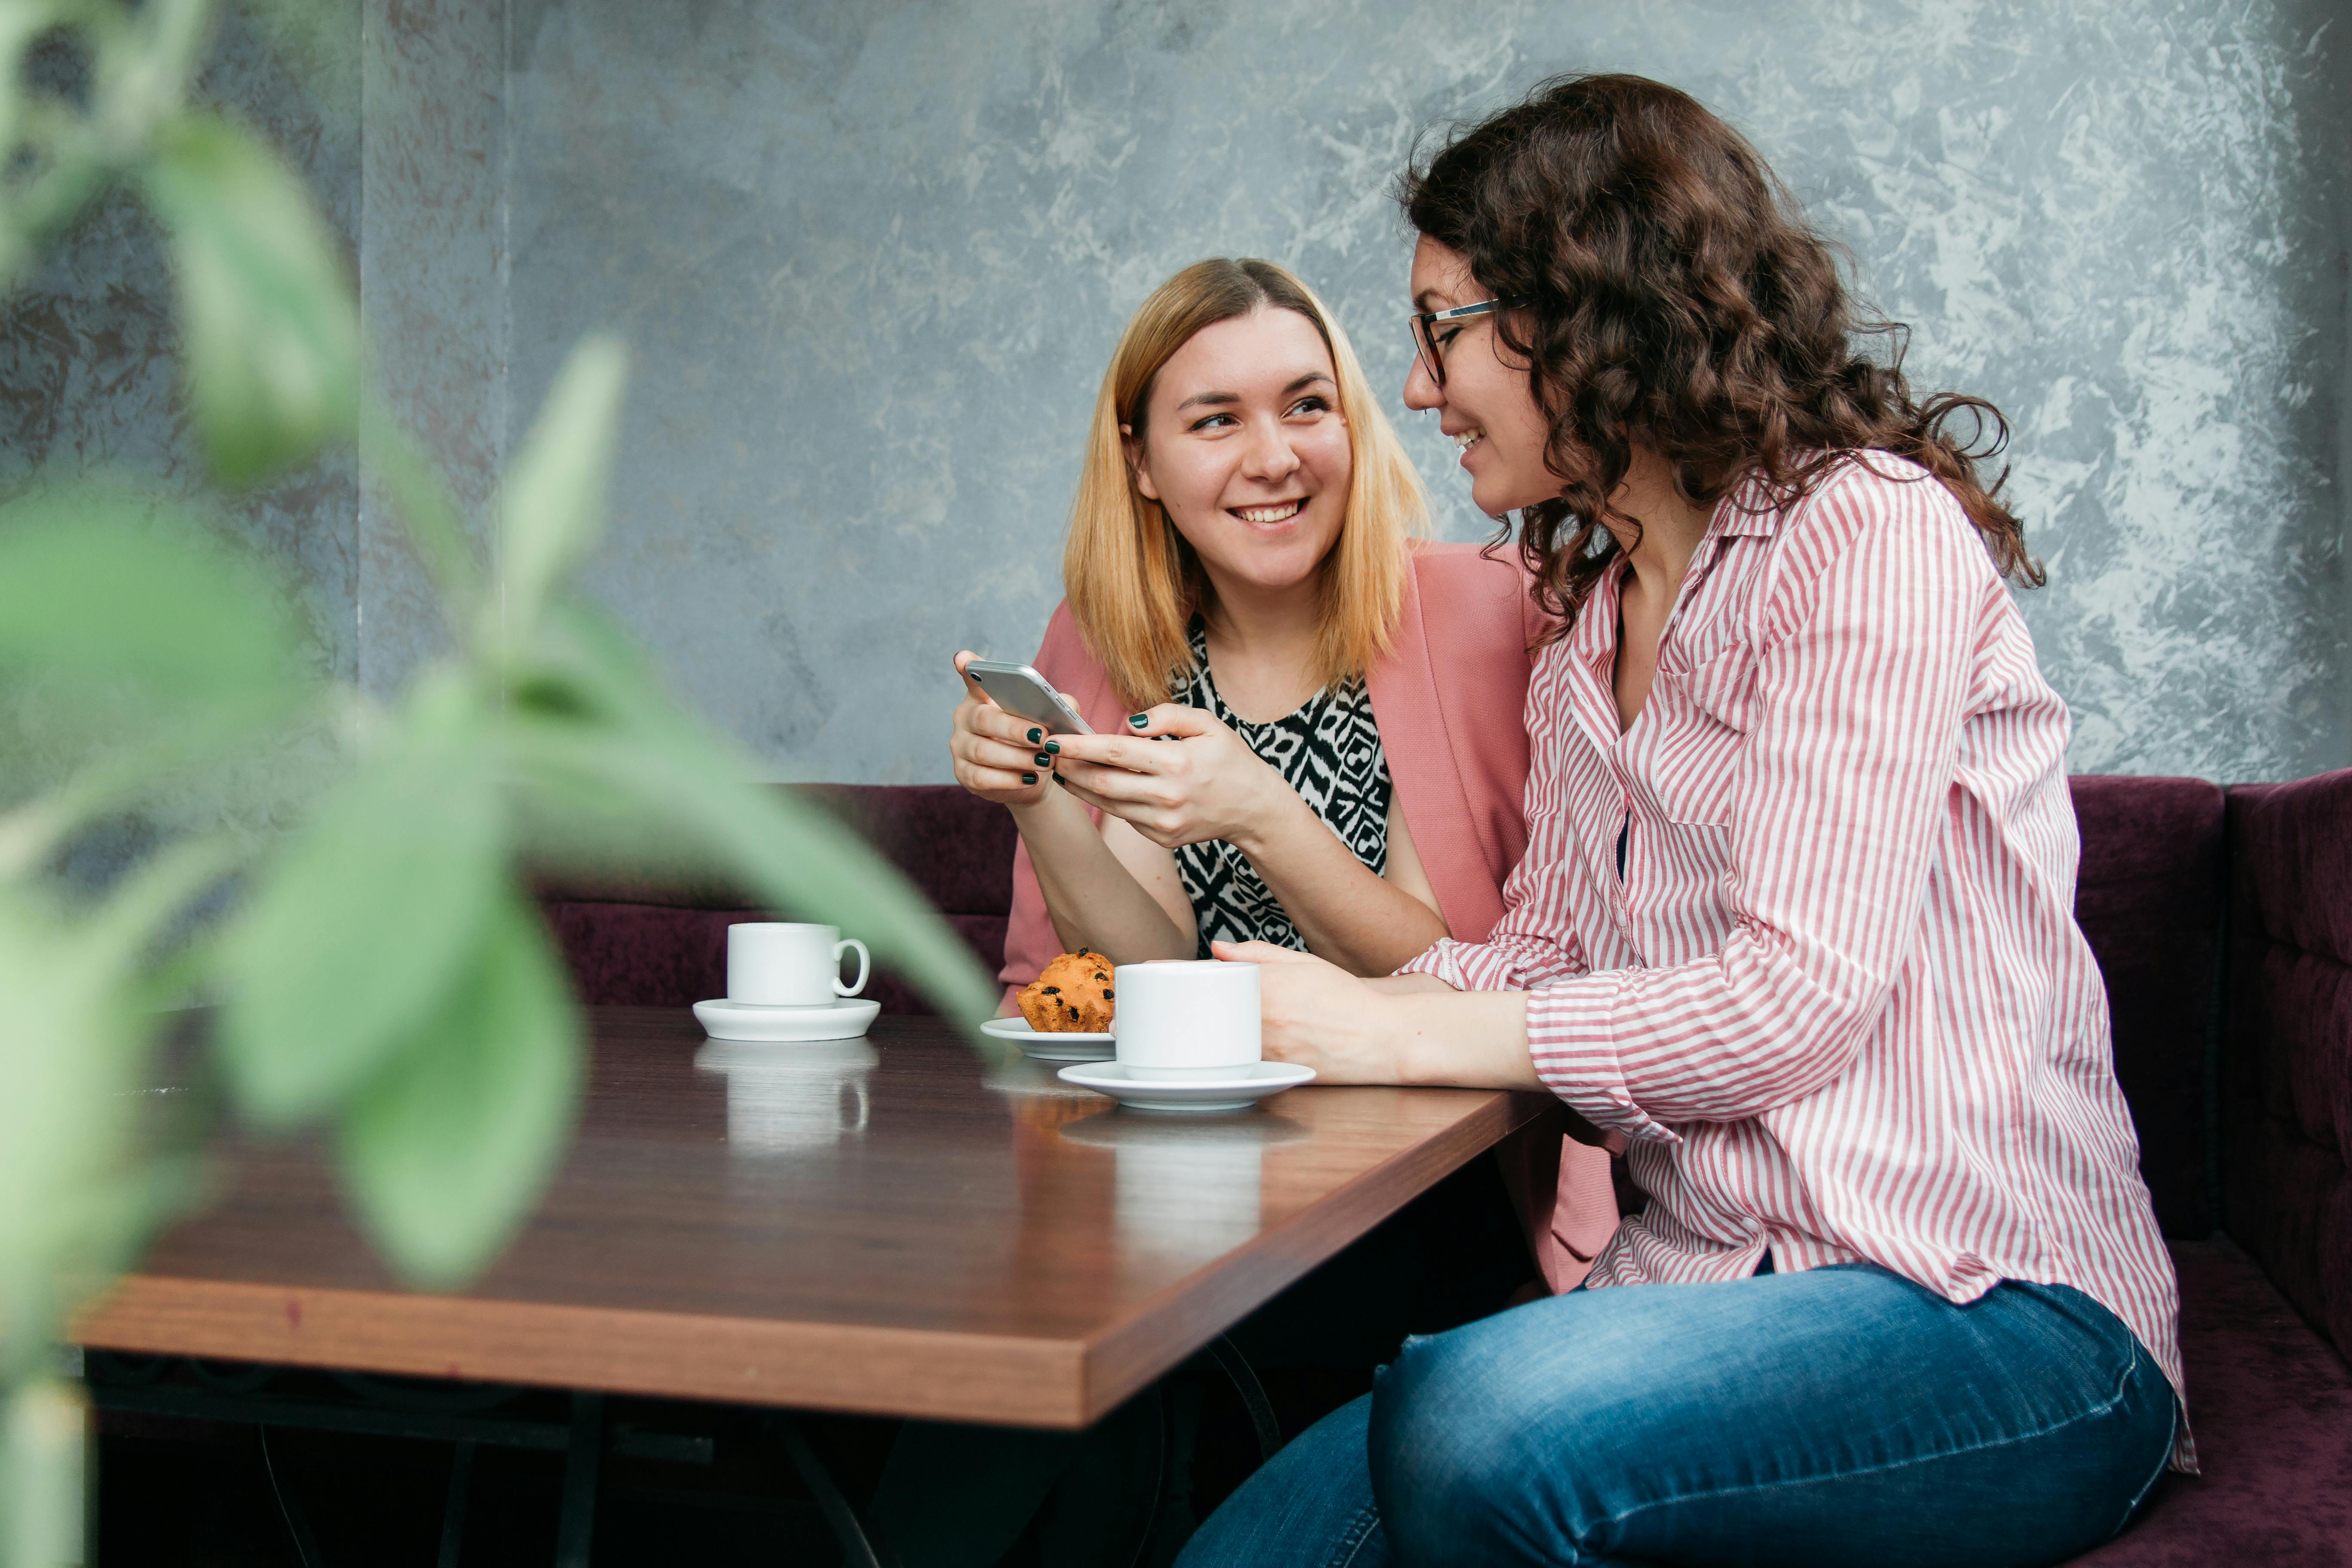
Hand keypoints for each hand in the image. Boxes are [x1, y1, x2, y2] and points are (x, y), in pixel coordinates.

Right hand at [948, 650, 1057, 807]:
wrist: (1031, 777)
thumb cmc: (1037, 739)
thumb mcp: (1049, 718)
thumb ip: (1057, 705)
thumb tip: (1064, 707)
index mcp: (983, 697)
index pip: (974, 679)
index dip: (969, 669)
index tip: (964, 660)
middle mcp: (965, 718)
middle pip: (984, 719)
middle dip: (1014, 729)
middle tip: (1042, 737)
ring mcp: (960, 747)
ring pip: (983, 751)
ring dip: (1017, 757)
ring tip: (1045, 761)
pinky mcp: (963, 774)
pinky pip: (981, 777)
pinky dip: (1008, 780)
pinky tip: (1029, 778)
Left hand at [1053, 704, 1292, 849]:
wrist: (1255, 808)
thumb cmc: (1230, 759)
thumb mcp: (1208, 724)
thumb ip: (1167, 715)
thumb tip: (1128, 723)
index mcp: (1178, 762)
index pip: (1116, 751)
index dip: (1080, 745)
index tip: (1055, 738)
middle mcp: (1168, 796)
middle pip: (1102, 783)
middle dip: (1070, 768)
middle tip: (1050, 754)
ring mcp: (1164, 822)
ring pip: (1107, 804)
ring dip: (1081, 786)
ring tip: (1065, 768)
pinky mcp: (1163, 838)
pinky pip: (1125, 817)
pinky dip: (1108, 801)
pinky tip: (1099, 786)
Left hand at [1211, 940, 1407, 1082]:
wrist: (1381, 1038)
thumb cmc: (1346, 999)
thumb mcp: (1304, 963)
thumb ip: (1259, 954)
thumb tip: (1220, 949)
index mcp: (1266, 985)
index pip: (1211, 979)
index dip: (1192, 977)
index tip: (1178, 975)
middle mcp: (1262, 1018)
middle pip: (1212, 1011)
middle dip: (1205, 1005)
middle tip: (1206, 1002)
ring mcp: (1266, 1049)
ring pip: (1225, 1039)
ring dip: (1221, 1030)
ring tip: (1231, 1023)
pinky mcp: (1274, 1072)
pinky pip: (1244, 1061)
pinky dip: (1240, 1052)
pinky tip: (1254, 1045)